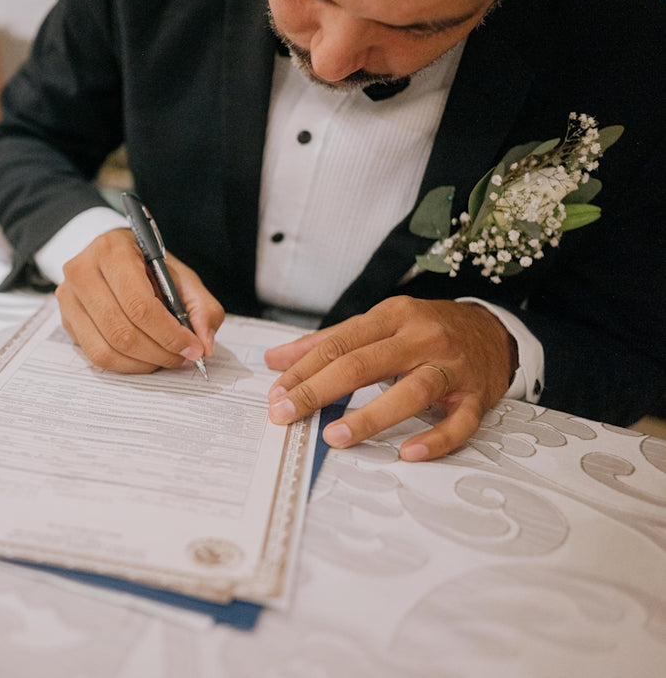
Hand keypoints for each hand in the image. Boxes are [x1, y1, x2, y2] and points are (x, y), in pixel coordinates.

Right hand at [55, 228, 224, 372]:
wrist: (112, 257)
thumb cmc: (147, 266)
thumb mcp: (180, 276)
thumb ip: (201, 307)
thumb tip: (204, 345)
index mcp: (112, 252)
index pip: (139, 305)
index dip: (169, 334)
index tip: (192, 348)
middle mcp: (82, 272)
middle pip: (121, 331)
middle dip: (159, 352)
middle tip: (182, 357)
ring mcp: (68, 298)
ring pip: (106, 349)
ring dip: (143, 363)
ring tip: (165, 358)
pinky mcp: (66, 320)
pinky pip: (96, 356)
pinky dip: (126, 365)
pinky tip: (144, 358)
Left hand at [263, 296, 514, 461]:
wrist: (493, 331)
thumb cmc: (426, 329)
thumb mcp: (378, 324)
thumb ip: (327, 342)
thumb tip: (276, 360)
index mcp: (393, 316)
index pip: (338, 344)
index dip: (304, 370)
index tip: (277, 393)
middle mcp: (422, 338)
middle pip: (364, 364)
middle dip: (319, 391)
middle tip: (288, 414)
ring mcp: (451, 367)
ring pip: (410, 392)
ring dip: (370, 417)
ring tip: (335, 436)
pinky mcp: (476, 396)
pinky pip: (457, 423)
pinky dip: (434, 440)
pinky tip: (407, 454)